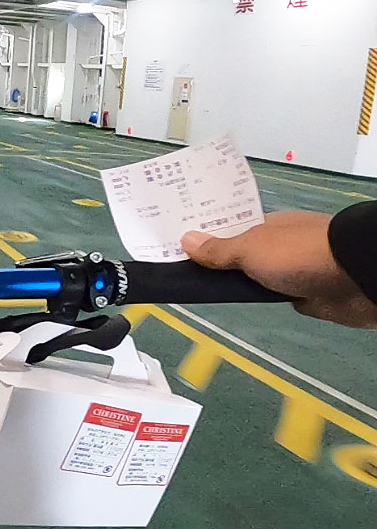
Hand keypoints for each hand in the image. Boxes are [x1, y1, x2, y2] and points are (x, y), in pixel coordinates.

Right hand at [182, 212, 376, 328]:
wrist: (353, 278)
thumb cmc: (298, 254)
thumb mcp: (251, 249)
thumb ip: (218, 250)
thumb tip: (185, 240)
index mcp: (264, 226)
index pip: (227, 228)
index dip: (203, 235)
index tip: (175, 243)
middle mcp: (275, 244)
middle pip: (237, 252)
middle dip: (214, 260)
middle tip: (177, 269)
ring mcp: (289, 269)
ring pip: (252, 274)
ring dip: (234, 282)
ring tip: (197, 289)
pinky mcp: (301, 292)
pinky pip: (269, 293)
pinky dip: (255, 297)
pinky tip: (235, 302)